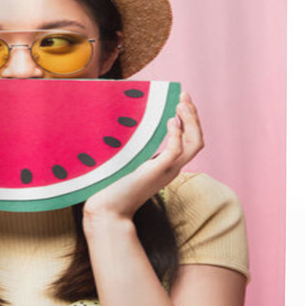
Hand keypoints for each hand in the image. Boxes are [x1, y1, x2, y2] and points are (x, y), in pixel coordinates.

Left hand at [82, 89, 203, 220]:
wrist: (107, 209)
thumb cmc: (112, 186)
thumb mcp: (129, 161)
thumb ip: (136, 147)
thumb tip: (126, 123)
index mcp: (167, 164)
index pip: (190, 140)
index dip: (189, 119)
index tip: (181, 100)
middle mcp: (172, 168)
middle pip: (197, 139)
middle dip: (193, 115)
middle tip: (184, 96)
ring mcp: (167, 171)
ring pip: (194, 144)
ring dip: (191, 121)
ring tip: (181, 104)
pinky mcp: (157, 172)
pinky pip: (176, 152)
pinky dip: (177, 135)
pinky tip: (170, 122)